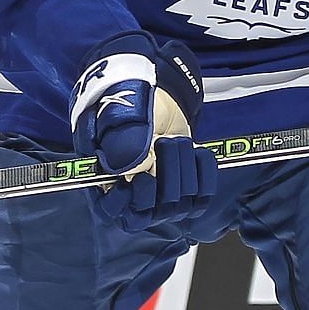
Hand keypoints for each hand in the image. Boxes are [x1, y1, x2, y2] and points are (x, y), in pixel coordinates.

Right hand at [71, 37, 216, 232]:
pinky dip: (204, 171)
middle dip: (164, 174)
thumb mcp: (117, 112)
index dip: (123, 203)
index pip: (109, 211)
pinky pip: (203, 196)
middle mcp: (131, 195)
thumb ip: (120, 138)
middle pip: (150, 212)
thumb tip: (129, 166)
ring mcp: (161, 196)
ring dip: (183, 168)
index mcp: (104, 180)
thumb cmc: (126, 103)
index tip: (139, 177)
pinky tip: (196, 151)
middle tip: (164, 141)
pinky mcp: (187, 190)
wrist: (154, 97)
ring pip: (179, 204)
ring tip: (175, 140)